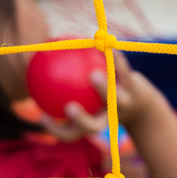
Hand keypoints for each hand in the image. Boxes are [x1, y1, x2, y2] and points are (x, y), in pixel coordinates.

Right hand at [39, 51, 162, 141]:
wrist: (142, 103)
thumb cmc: (104, 97)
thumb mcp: (84, 93)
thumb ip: (61, 84)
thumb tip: (34, 64)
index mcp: (92, 122)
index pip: (71, 133)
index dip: (55, 130)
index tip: (42, 117)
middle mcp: (107, 117)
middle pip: (93, 127)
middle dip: (81, 120)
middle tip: (68, 107)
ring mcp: (122, 105)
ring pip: (113, 99)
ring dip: (103, 89)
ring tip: (93, 74)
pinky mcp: (135, 89)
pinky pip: (123, 72)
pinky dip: (115, 59)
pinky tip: (106, 44)